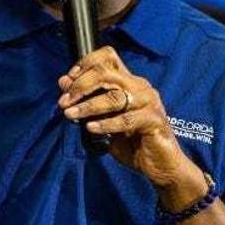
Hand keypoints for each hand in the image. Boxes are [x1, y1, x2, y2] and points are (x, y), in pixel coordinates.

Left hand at [57, 46, 204, 201]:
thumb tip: (63, 82)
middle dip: (80, 86)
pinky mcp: (154, 120)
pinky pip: (126, 120)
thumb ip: (87, 101)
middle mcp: (140, 87)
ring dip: (87, 106)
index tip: (68, 80)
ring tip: (70, 115)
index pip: (108, 57)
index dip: (85, 63)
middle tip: (64, 102)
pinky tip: (91, 128)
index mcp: (129, 82)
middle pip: (106, 73)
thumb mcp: (103, 121)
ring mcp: (149, 102)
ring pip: (113, 97)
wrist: (160, 166)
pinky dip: (106, 124)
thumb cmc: (132, 143)